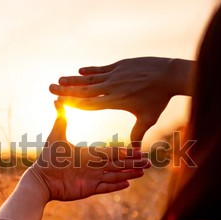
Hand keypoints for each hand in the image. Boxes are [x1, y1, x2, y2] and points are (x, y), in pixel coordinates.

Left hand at [29, 101, 149, 200]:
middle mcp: (94, 166)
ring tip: (143, 172)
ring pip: (115, 176)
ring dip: (129, 174)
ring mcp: (92, 178)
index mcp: (90, 154)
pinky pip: (105, 187)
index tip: (138, 149)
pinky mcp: (88, 189)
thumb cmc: (48, 158)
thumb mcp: (56, 136)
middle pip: (118, 164)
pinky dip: (116, 186)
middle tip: (149, 162)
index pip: (112, 152)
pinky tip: (128, 184)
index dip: (125, 151)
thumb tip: (58, 99)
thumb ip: (61, 119)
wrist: (41, 178)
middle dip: (133, 163)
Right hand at [50, 57, 193, 145]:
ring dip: (74, 80)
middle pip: (84, 90)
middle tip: (50, 88)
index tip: (59, 102)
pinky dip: (89, 71)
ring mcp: (115, 75)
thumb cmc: (158, 100)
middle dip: (66, 90)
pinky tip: (79, 72)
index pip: (89, 104)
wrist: (169, 76)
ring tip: (60, 80)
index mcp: (116, 101)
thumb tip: (135, 152)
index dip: (72, 103)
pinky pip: (101, 70)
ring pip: (90, 79)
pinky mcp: (120, 66)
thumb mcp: (148, 119)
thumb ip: (138, 134)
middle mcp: (112, 88)